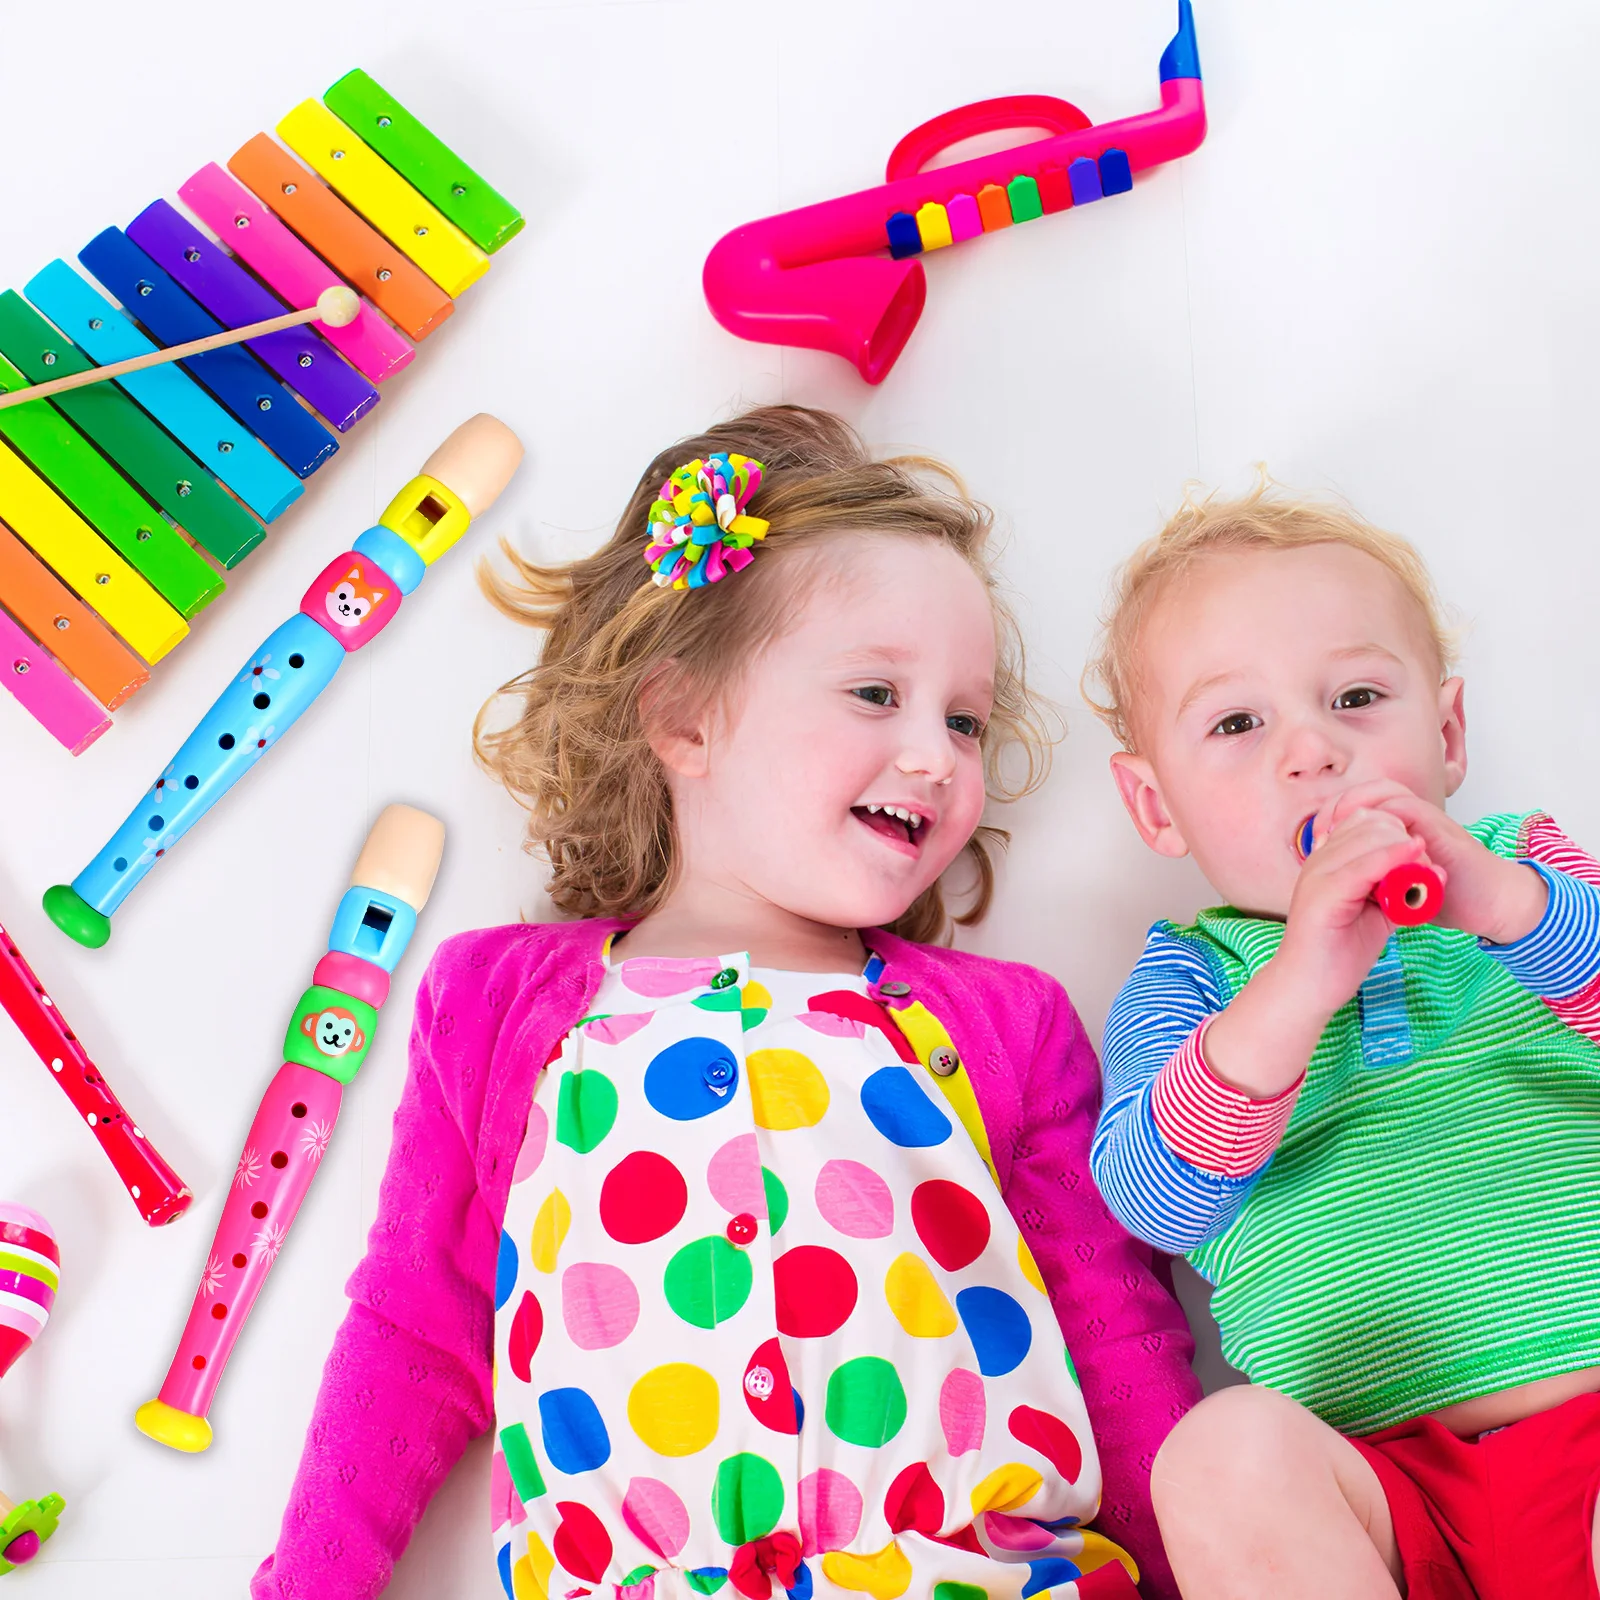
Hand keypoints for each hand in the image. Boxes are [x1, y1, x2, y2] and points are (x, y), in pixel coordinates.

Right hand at [1204, 805, 1428, 1097]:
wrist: (1308, 988)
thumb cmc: (1337, 955)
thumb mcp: (1374, 913)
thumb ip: (1395, 890)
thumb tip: (1430, 872)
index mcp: (1326, 862)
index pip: (1364, 821)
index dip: (1398, 831)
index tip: (1423, 856)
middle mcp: (1319, 861)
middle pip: (1370, 823)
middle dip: (1407, 838)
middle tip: (1429, 869)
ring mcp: (1318, 875)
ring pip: (1369, 838)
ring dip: (1406, 850)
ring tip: (1426, 877)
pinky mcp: (1324, 894)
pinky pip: (1363, 866)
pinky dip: (1392, 858)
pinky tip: (1415, 857)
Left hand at [1318, 781, 1546, 945]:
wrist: (1492, 904)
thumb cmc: (1449, 895)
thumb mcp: (1400, 884)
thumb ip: (1377, 874)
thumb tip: (1346, 880)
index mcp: (1403, 827)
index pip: (1362, 803)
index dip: (1334, 814)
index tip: (1316, 838)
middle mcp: (1415, 816)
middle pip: (1370, 789)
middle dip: (1339, 806)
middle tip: (1321, 832)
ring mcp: (1429, 819)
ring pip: (1387, 793)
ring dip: (1356, 808)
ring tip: (1335, 832)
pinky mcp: (1441, 829)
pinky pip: (1408, 810)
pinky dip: (1382, 822)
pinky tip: (1364, 842)